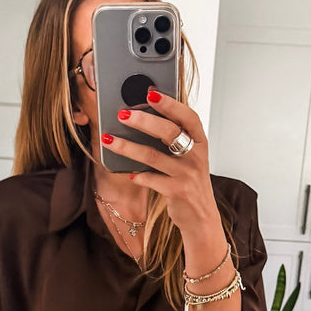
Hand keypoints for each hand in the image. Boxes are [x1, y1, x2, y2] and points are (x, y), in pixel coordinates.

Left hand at [105, 89, 219, 234]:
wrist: (201, 217)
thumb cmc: (190, 182)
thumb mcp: (189, 157)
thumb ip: (174, 139)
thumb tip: (142, 117)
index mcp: (200, 142)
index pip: (188, 116)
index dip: (170, 104)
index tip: (151, 93)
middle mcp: (196, 156)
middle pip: (168, 132)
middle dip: (143, 121)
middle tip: (122, 114)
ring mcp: (187, 174)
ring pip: (153, 156)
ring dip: (127, 147)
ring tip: (109, 139)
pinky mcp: (177, 191)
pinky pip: (151, 179)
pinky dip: (137, 175)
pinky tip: (129, 173)